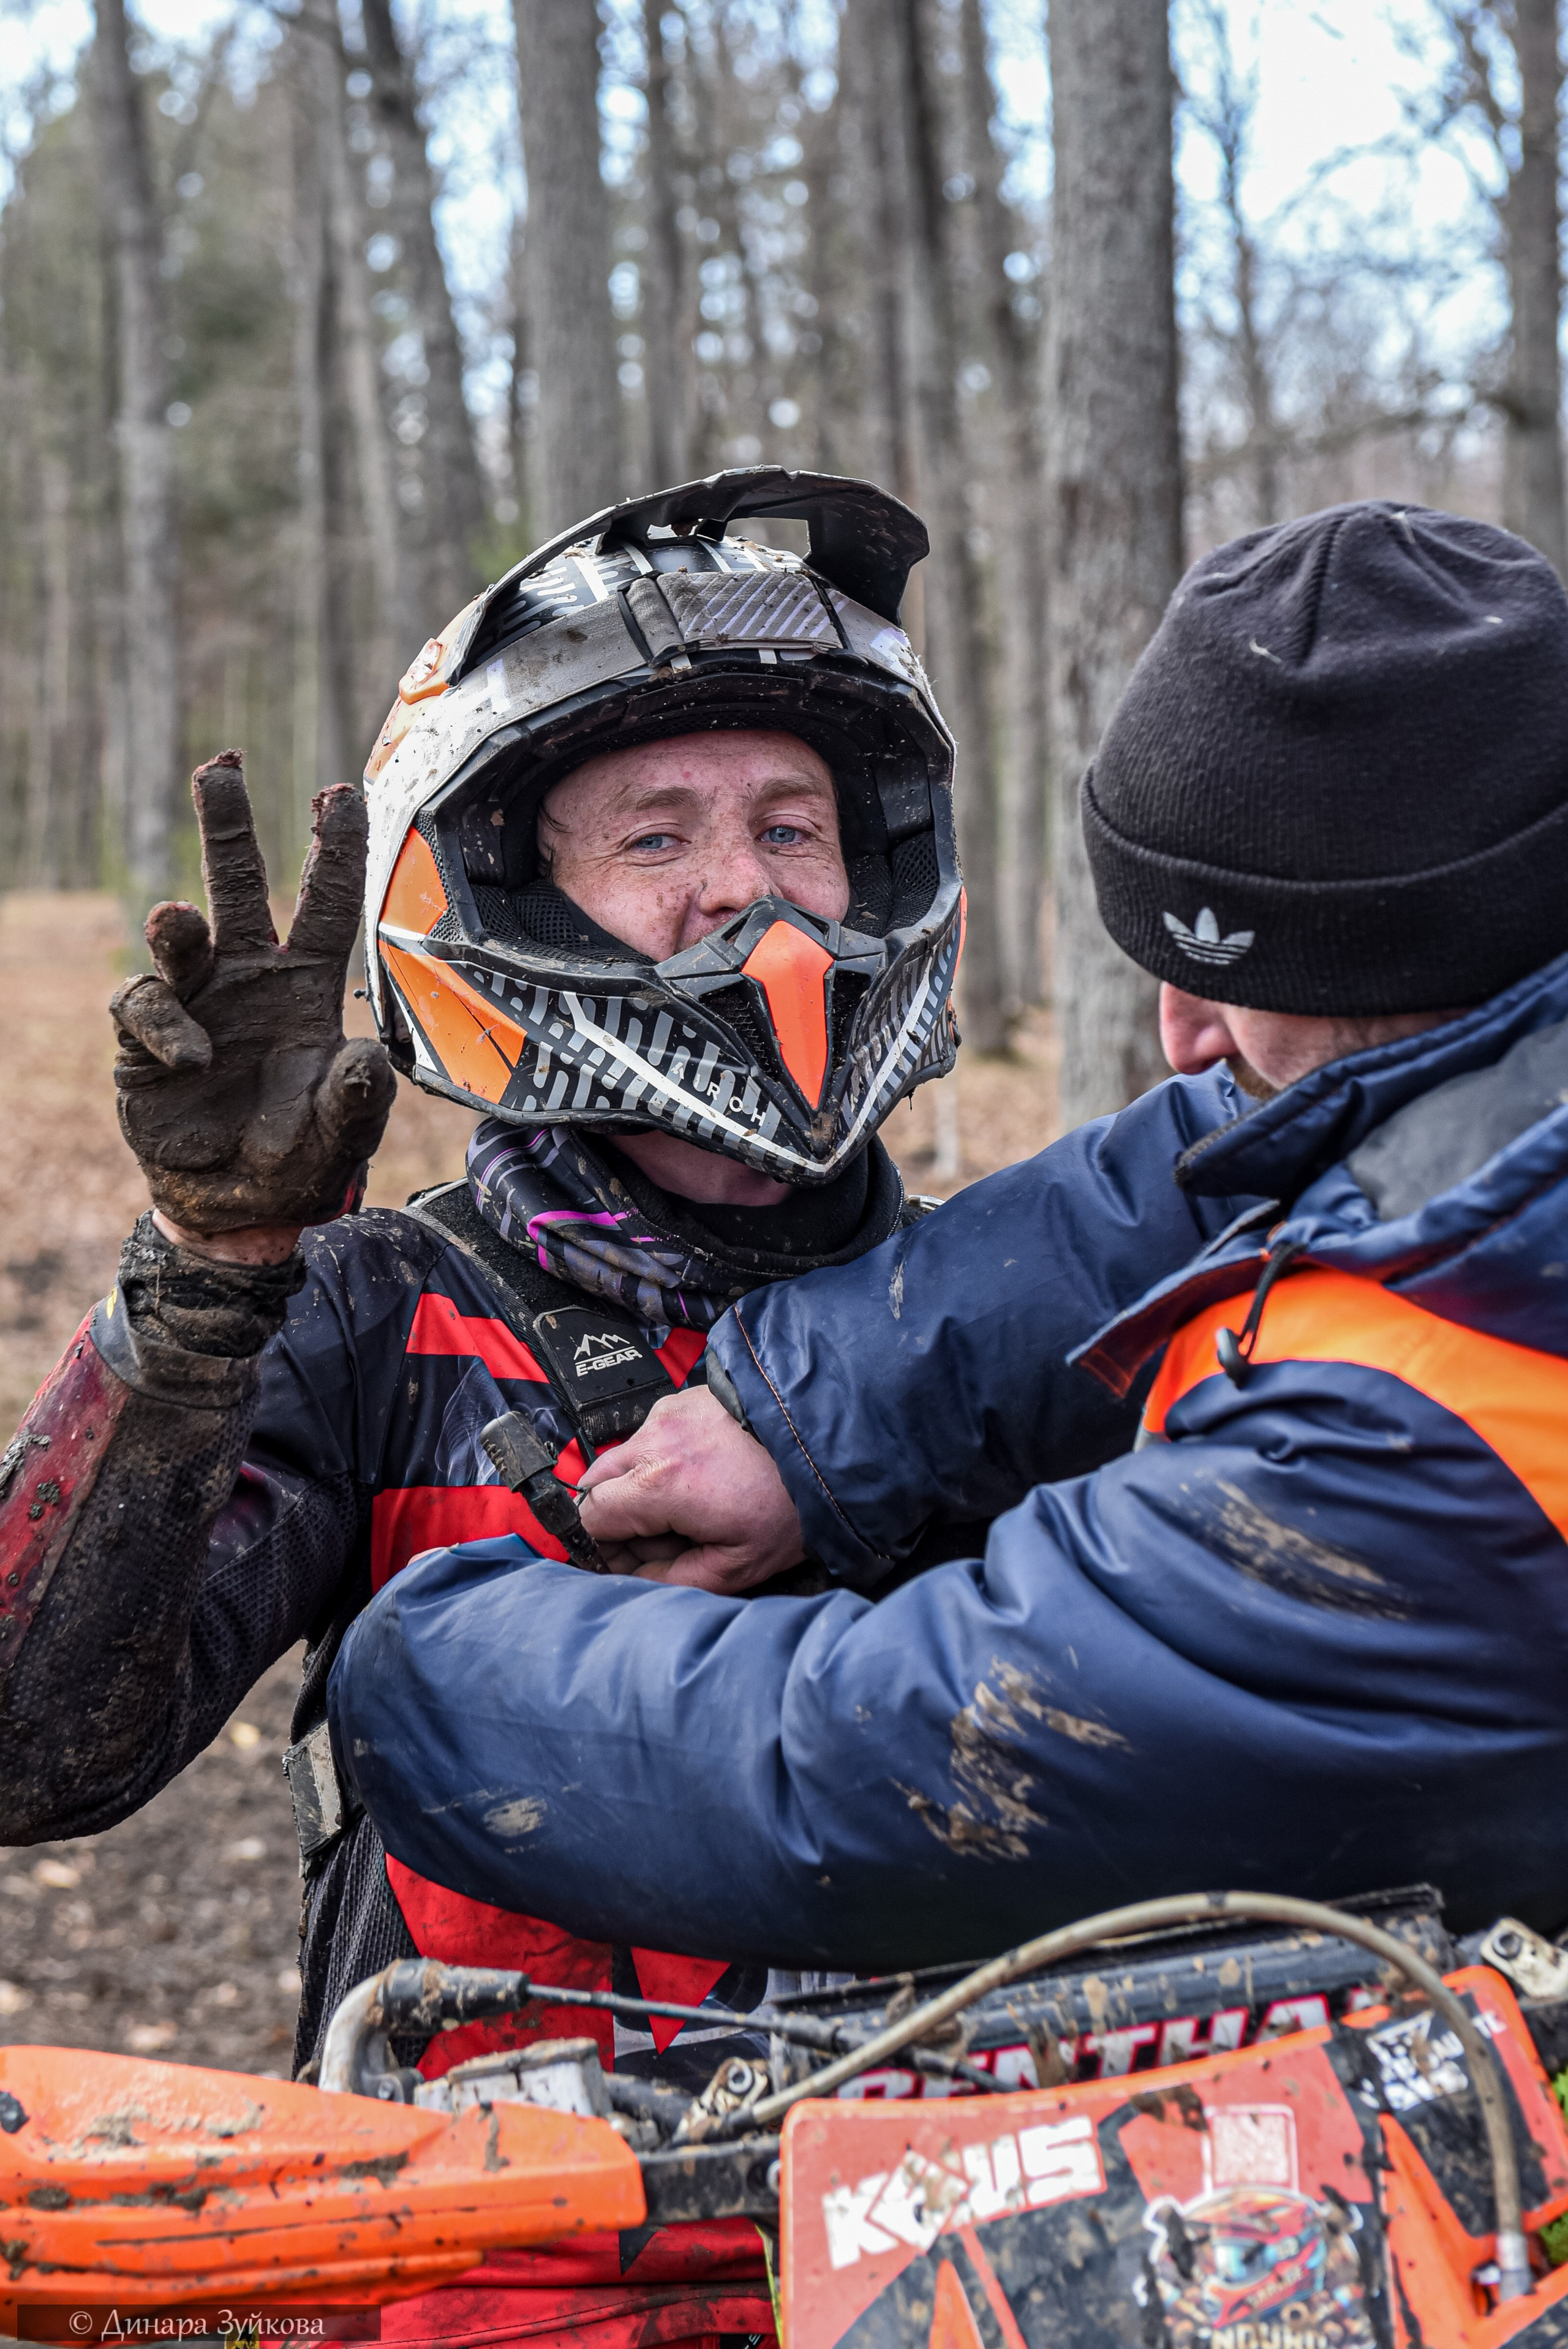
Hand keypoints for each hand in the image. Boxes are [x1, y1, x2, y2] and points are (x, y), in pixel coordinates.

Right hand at [109, 752, 396, 1239]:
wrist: (238, 1208)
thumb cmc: (300, 1158)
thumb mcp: (342, 1134)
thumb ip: (356, 1099)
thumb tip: (366, 1057)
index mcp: (305, 986)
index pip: (323, 904)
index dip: (332, 848)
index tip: (338, 791)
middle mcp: (247, 979)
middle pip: (235, 885)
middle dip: (227, 825)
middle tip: (222, 767)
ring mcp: (195, 1005)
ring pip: (177, 936)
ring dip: (176, 924)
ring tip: (176, 921)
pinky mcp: (146, 1043)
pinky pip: (145, 1009)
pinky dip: (167, 1029)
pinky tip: (193, 1061)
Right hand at [576, 1386, 805, 1593]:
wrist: (832, 1440)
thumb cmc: (794, 1501)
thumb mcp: (739, 1565)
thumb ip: (674, 1580)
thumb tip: (637, 1579)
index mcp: (658, 1484)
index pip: (590, 1518)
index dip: (604, 1547)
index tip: (631, 1560)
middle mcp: (654, 1440)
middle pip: (597, 1485)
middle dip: (618, 1517)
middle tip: (662, 1539)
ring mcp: (668, 1414)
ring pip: (624, 1459)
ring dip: (640, 1487)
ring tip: (690, 1508)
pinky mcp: (683, 1400)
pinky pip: (653, 1436)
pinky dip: (664, 1460)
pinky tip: (704, 1477)